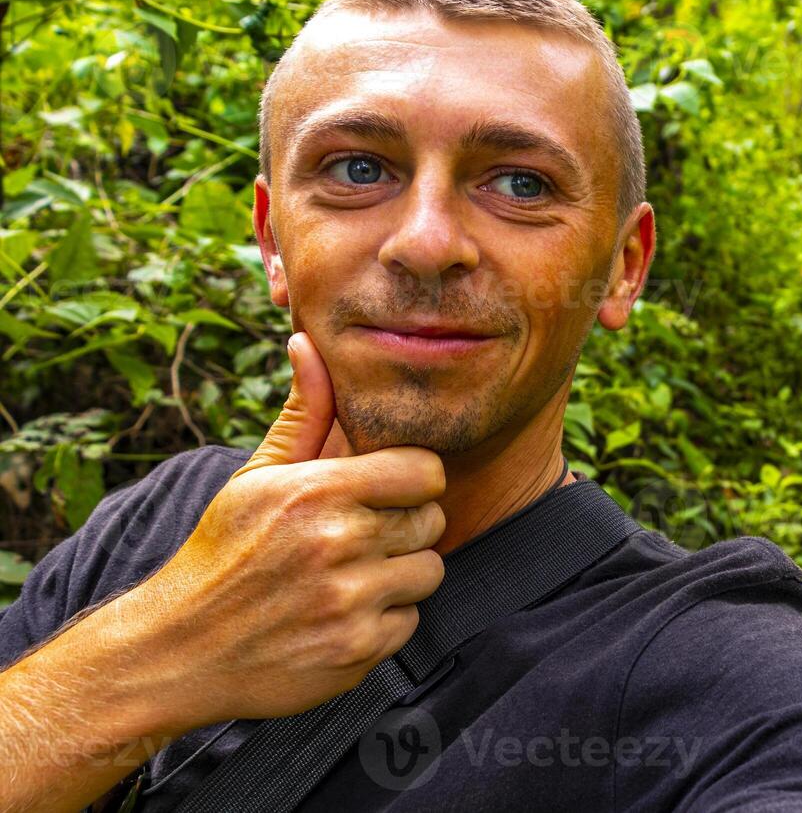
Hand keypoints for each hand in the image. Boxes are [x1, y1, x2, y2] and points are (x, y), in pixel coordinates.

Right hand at [142, 330, 446, 726]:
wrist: (177, 651)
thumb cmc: (222, 552)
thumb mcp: (257, 476)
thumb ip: (304, 414)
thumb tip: (307, 342)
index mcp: (318, 492)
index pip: (425, 471)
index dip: (411, 480)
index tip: (385, 491)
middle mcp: (339, 544)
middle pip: (431, 521)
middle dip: (403, 527)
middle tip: (357, 538)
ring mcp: (350, 602)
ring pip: (428, 571)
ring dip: (399, 574)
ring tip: (349, 575)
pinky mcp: (358, 652)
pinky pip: (410, 621)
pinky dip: (384, 620)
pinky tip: (340, 615)